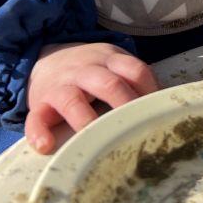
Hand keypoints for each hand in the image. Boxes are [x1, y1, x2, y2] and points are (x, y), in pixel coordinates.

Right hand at [25, 42, 158, 153]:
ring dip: (85, 119)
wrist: (44, 58)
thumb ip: (134, 78)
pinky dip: (39, 132)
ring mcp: (62, 85)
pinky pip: (36, 117)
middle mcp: (87, 70)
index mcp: (110, 59)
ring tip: (95, 138)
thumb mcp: (113, 63)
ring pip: (73, 99)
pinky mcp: (40, 103)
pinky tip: (47, 145)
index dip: (150, 90)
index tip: (159, 112)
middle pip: (109, 84)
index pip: (136, 70)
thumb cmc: (89, 69)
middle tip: (136, 127)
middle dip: (125, 105)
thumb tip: (165, 103)